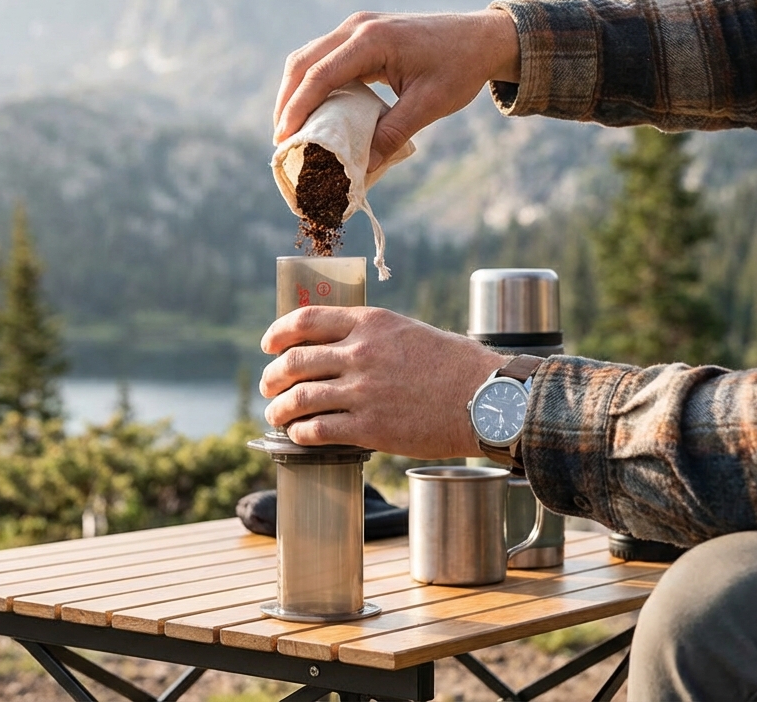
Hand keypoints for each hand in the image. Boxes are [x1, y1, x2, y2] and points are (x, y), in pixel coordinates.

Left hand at [259, 306, 506, 459]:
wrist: (487, 400)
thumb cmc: (457, 367)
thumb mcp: (410, 333)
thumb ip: (373, 337)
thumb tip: (340, 351)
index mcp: (371, 323)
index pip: (306, 320)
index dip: (278, 333)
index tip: (268, 345)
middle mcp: (361, 353)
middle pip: (295, 362)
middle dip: (273, 377)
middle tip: (268, 387)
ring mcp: (363, 391)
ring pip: (300, 398)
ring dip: (280, 409)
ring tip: (276, 415)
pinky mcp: (370, 427)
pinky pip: (318, 430)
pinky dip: (301, 433)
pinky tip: (300, 435)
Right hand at [273, 10, 519, 171]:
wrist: (481, 38)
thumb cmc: (459, 68)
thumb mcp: (428, 106)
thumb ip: (391, 134)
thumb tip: (361, 168)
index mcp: (372, 40)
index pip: (319, 74)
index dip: (296, 108)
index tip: (283, 139)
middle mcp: (358, 27)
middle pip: (303, 61)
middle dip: (286, 101)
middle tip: (281, 140)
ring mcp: (358, 27)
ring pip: (310, 57)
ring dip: (296, 91)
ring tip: (291, 129)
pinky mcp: (362, 34)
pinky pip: (326, 58)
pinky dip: (314, 84)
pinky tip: (314, 111)